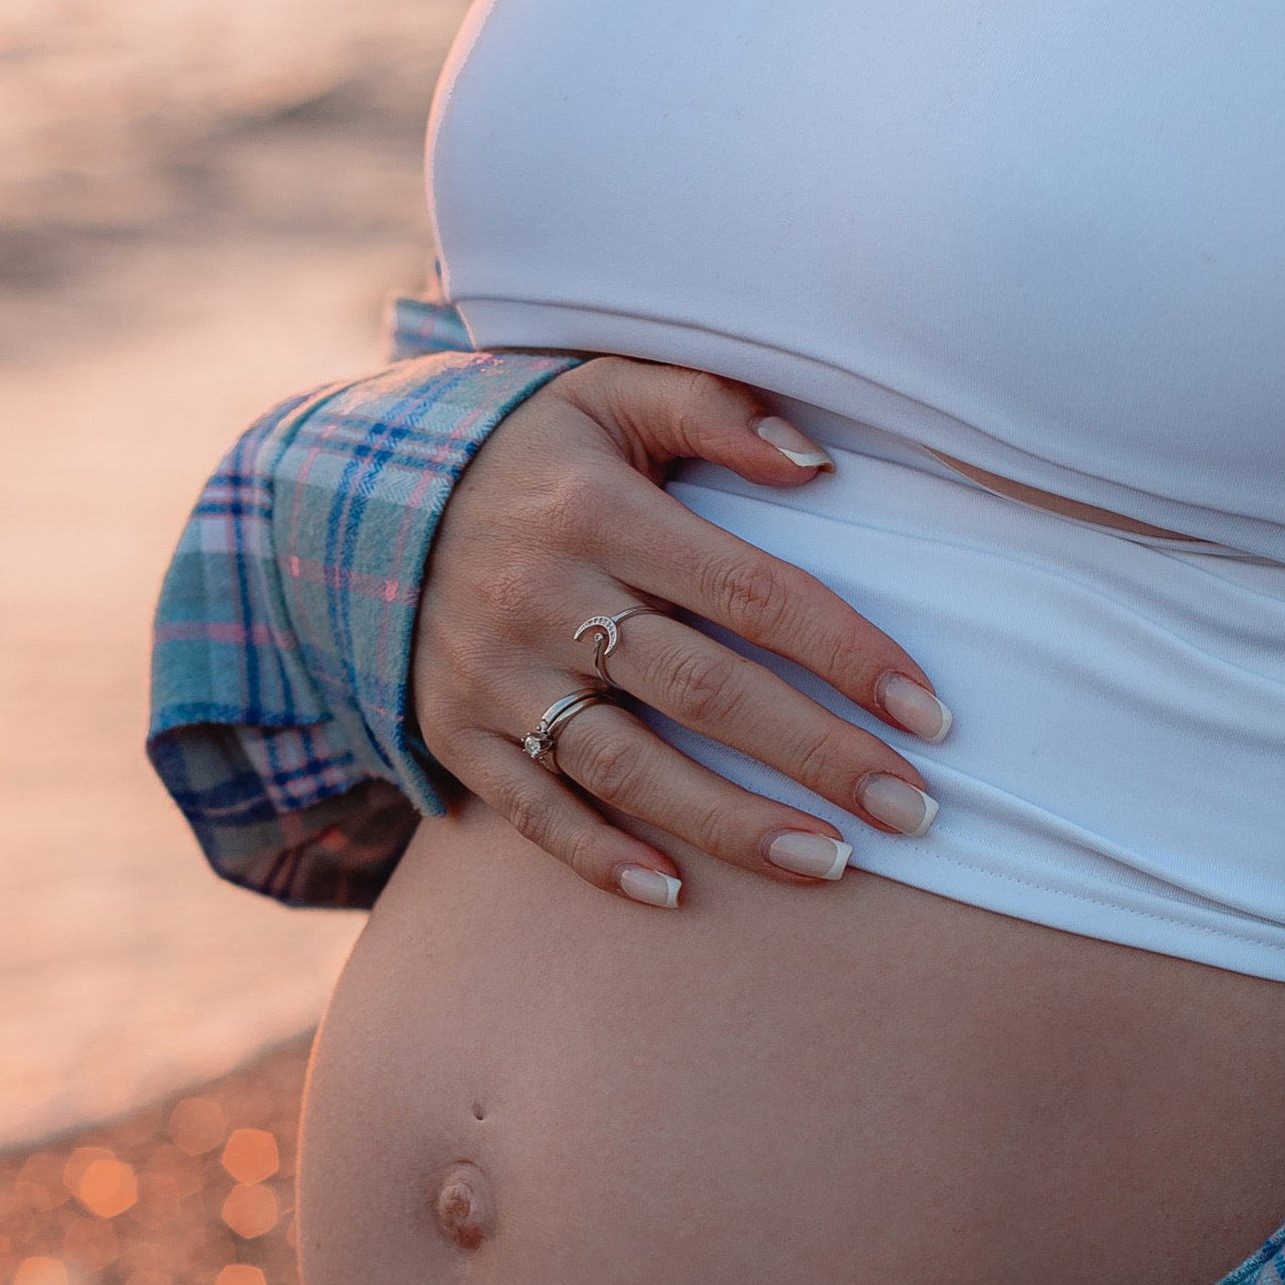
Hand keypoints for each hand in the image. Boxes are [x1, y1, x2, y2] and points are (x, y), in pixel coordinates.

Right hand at [412, 357, 948, 909]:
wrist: (359, 501)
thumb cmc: (530, 452)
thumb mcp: (607, 392)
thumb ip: (711, 407)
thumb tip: (817, 463)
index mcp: (600, 510)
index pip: (750, 591)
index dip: (846, 653)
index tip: (926, 713)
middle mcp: (547, 599)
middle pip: (706, 691)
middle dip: (818, 757)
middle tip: (913, 812)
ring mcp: (497, 675)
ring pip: (630, 767)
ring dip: (734, 825)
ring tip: (830, 864)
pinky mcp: (456, 732)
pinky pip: (532, 809)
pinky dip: (599, 856)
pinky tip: (675, 892)